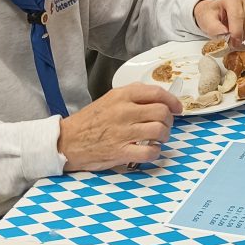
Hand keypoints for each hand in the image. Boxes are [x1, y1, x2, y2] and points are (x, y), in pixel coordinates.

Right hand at [58, 83, 182, 170]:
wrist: (67, 141)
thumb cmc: (90, 120)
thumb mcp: (110, 98)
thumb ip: (134, 94)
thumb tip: (159, 96)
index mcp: (122, 96)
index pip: (157, 93)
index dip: (173, 101)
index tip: (177, 108)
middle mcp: (124, 112)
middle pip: (162, 112)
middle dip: (169, 120)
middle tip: (165, 125)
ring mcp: (123, 132)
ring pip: (160, 130)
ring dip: (164, 136)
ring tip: (158, 138)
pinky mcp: (121, 151)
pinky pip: (150, 151)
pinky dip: (155, 151)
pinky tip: (150, 149)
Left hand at [194, 0, 244, 47]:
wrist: (215, 14)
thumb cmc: (211, 16)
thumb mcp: (206, 21)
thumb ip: (214, 27)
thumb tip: (225, 32)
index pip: (238, 16)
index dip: (236, 32)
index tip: (232, 43)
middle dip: (241, 36)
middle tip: (231, 42)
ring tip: (234, 36)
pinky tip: (241, 33)